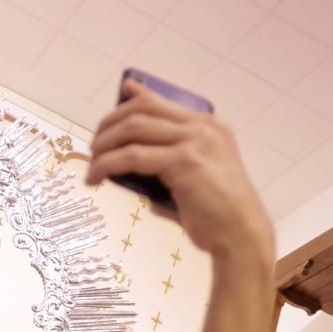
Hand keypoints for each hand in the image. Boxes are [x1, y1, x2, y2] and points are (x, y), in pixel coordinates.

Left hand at [88, 80, 273, 267]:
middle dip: (110, 125)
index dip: (136, 97)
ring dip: (104, 145)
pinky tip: (96, 177)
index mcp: (209, 127)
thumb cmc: (218, 216)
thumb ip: (169, 170)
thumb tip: (134, 178)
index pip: (163, 103)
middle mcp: (202, 127)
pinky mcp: (183, 161)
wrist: (241, 235)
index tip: (117, 99)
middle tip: (94, 146)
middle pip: (142, 111)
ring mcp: (194, 141)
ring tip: (92, 163)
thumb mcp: (194, 182)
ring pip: (133, 128)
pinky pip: (133, 156)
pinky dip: (108, 164)